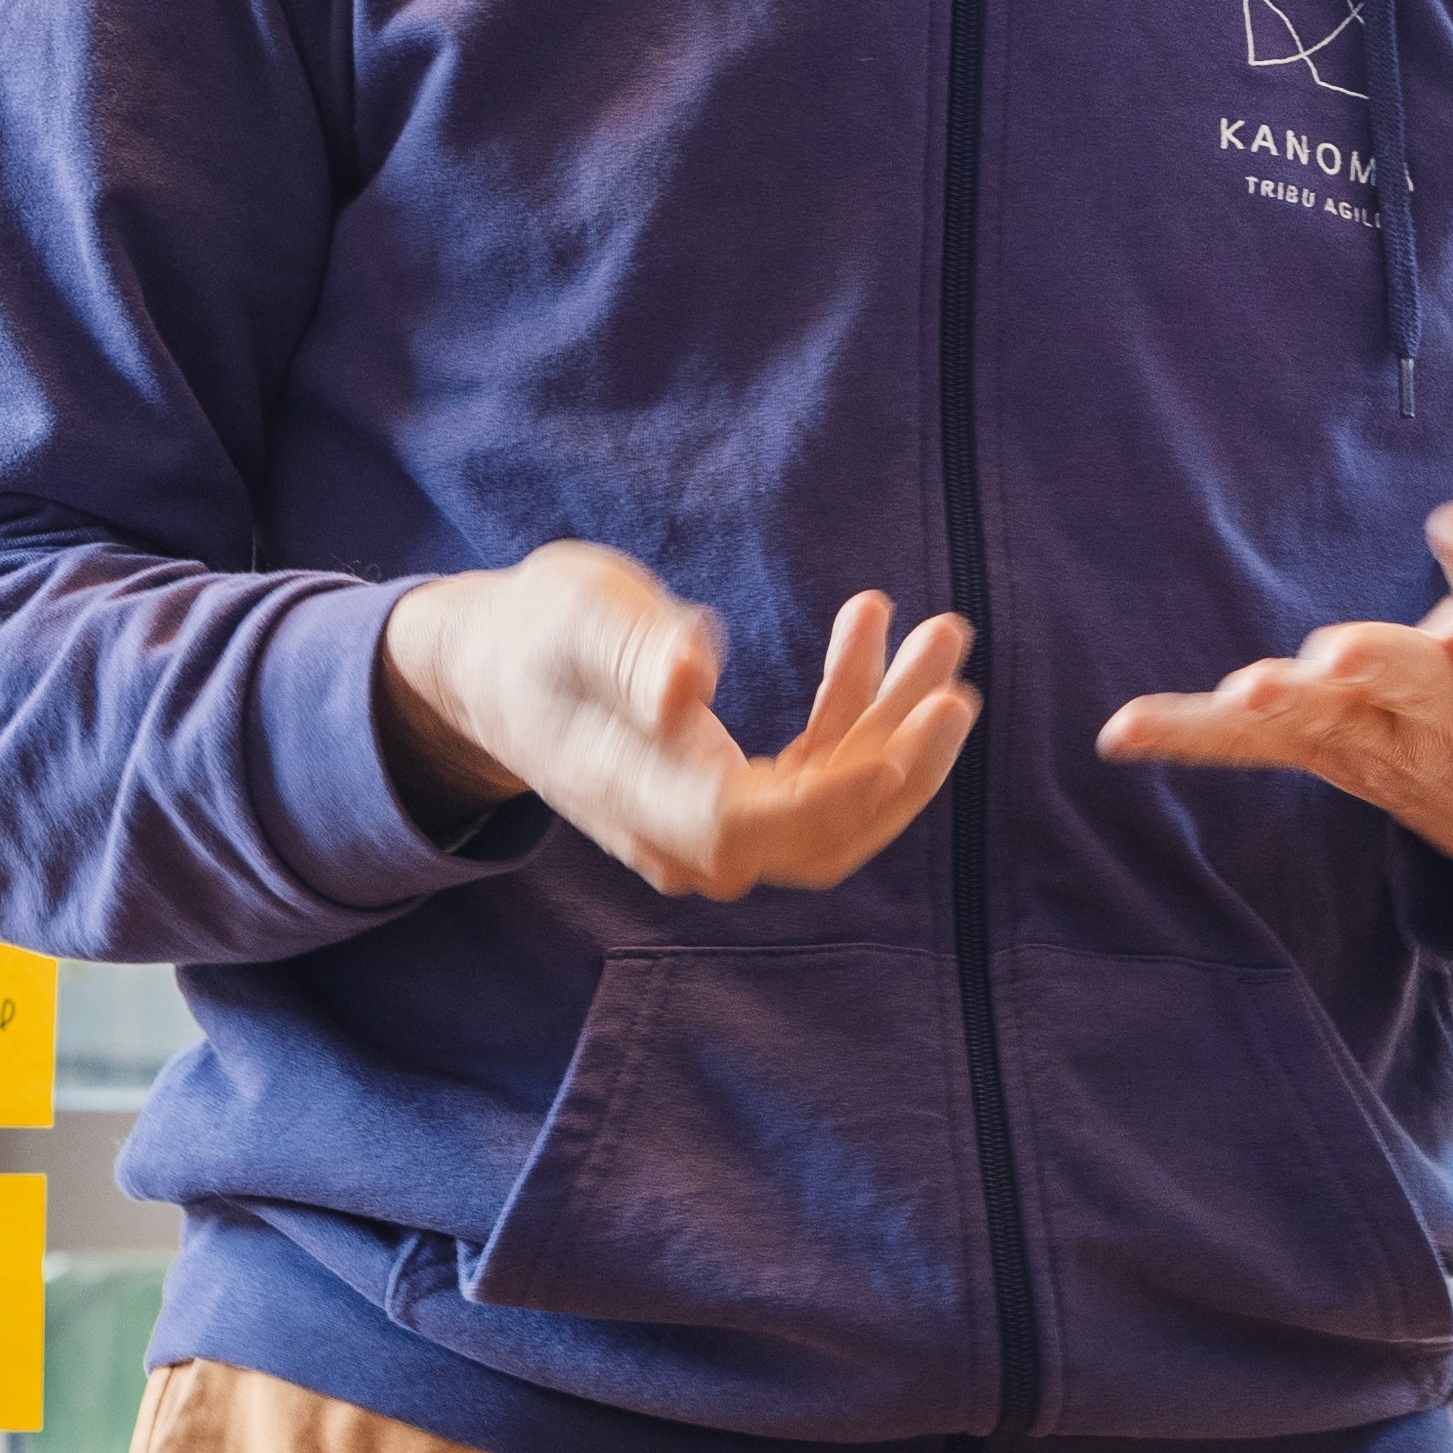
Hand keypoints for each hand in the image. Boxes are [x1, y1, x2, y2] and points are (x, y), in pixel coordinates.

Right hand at [379, 548, 979, 902]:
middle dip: (899, 759)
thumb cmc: (536, 629)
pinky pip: (815, 780)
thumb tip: (689, 686)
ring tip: (937, 632)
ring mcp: (708, 831)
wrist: (499, 669)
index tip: (907, 741)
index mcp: (628, 794)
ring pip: (831, 812)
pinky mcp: (731, 804)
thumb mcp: (575, 613)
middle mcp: (674, 836)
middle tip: (953, 673)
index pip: (743, 825)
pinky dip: (856, 713)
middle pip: (814, 838)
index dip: (833, 797)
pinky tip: (869, 627)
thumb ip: (631, 651)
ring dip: (895, 728)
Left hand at [1095, 468, 1452, 868]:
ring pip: (1334, 720)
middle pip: (1419, 678)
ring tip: (1247, 694)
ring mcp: (1387, 729)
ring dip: (1286, 707)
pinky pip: (1252, 746)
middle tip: (1339, 652)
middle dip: (1381, 664)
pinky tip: (1119, 728)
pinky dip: (1185, 733)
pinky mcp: (1330, 745)